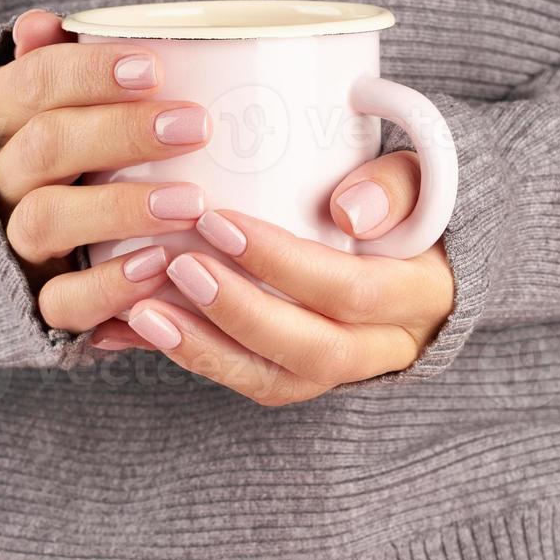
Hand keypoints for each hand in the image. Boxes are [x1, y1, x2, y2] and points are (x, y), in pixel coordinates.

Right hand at [0, 9, 211, 326]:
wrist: (36, 247)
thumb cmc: (75, 154)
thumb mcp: (62, 106)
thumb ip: (60, 64)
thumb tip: (42, 24)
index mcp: (1, 120)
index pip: (31, 84)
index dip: (87, 73)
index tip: (153, 68)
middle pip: (45, 146)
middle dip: (121, 132)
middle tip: (196, 124)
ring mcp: (14, 242)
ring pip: (46, 218)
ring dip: (120, 207)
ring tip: (191, 202)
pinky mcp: (34, 300)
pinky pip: (60, 302)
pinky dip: (108, 287)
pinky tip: (159, 267)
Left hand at [90, 151, 454, 404]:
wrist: (416, 257)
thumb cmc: (403, 204)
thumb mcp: (417, 179)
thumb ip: (393, 186)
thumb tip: (348, 211)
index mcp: (419, 295)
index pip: (349, 290)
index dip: (282, 263)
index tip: (217, 221)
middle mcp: (386, 346)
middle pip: (312, 351)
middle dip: (237, 312)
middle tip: (176, 268)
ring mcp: (343, 370)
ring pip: (274, 380)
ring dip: (203, 349)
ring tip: (141, 313)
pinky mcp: (302, 375)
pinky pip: (248, 379)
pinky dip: (193, 356)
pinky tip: (141, 330)